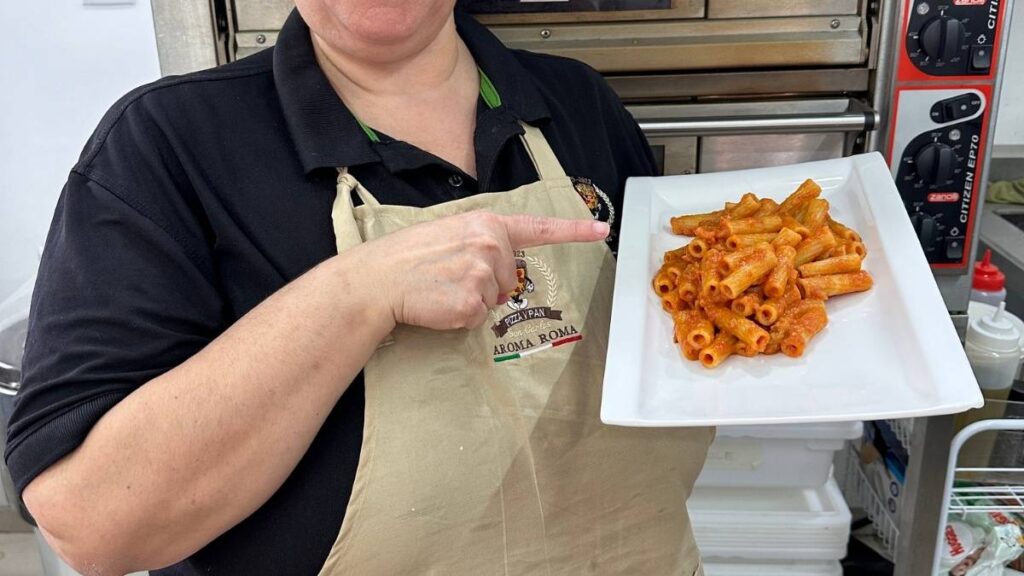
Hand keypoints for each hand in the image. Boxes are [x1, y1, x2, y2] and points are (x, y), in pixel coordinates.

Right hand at [355, 211, 608, 330]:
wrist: (380, 277)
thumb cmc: (411, 256)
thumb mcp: (451, 231)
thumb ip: (484, 242)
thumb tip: (503, 271)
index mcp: (487, 223)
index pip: (539, 228)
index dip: (574, 230)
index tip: (602, 229)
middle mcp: (490, 245)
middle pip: (510, 278)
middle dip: (486, 283)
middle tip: (449, 274)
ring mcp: (482, 275)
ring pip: (495, 299)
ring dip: (472, 299)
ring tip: (441, 286)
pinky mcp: (471, 304)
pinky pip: (479, 317)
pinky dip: (461, 316)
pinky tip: (439, 302)